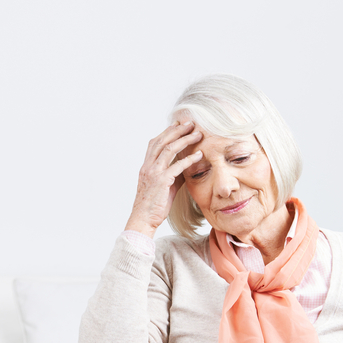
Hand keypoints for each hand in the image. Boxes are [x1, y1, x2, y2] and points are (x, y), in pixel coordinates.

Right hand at [125, 121, 203, 236]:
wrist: (143, 219)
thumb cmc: (153, 205)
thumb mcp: (163, 186)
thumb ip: (173, 174)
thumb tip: (187, 167)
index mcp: (146, 166)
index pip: (155, 142)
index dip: (167, 132)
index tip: (179, 124)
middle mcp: (148, 166)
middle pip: (162, 141)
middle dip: (177, 130)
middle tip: (190, 123)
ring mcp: (154, 173)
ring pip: (169, 149)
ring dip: (184, 140)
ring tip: (197, 134)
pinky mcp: (161, 181)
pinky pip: (177, 166)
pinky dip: (189, 159)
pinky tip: (199, 155)